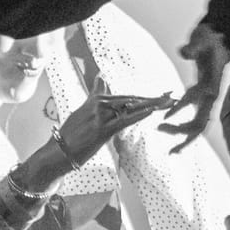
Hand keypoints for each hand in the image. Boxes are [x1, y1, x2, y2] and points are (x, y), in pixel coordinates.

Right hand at [53, 80, 174, 169]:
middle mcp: (98, 104)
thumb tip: (102, 77)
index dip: (145, 97)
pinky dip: (140, 115)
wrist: (57, 152)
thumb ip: (94, 95)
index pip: (125, 97)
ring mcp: (99, 116)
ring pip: (131, 108)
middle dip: (154, 99)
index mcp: (95, 100)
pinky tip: (152, 111)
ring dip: (152, 105)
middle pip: (132, 100)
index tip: (161, 94)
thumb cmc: (70, 135)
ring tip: (168, 102)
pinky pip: (124, 121)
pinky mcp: (102, 130)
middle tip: (172, 96)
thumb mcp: (82, 111)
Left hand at [162, 21, 229, 151]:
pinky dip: (184, 131)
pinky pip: (195, 122)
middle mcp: (210, 96)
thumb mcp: (204, 38)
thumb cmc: (212, 39)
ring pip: (199, 127)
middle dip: (182, 132)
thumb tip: (184, 52)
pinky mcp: (202, 101)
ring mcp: (207, 100)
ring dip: (184, 139)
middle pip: (200, 123)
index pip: (196, 100)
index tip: (163, 118)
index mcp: (210, 84)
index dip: (180, 110)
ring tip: (170, 152)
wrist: (222, 40)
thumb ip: (194, 47)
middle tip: (159, 130)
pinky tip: (170, 132)